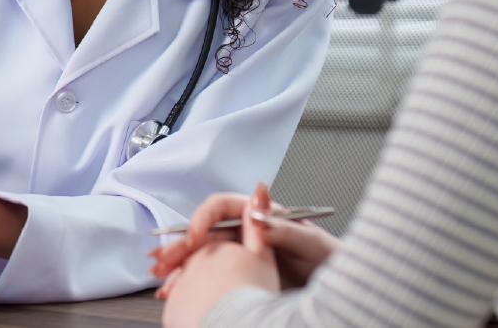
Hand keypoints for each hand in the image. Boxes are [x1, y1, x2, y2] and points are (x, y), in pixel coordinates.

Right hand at [149, 183, 339, 288]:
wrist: (336, 284)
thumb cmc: (326, 257)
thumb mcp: (307, 242)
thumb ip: (281, 226)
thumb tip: (256, 212)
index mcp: (259, 213)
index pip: (221, 207)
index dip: (204, 218)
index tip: (194, 236)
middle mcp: (246, 229)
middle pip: (206, 232)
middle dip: (181, 244)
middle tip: (162, 258)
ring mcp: (240, 251)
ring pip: (202, 254)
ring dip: (180, 265)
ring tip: (161, 276)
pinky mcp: (238, 272)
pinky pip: (208, 273)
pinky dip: (190, 281)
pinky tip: (176, 289)